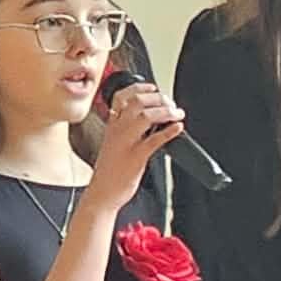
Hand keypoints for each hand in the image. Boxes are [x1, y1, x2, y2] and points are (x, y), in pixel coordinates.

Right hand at [86, 79, 184, 212]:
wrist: (102, 193)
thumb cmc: (110, 171)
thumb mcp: (114, 144)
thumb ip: (128, 131)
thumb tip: (152, 123)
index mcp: (112, 126)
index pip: (121, 97)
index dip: (139, 88)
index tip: (153, 88)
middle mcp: (117, 130)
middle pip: (136, 102)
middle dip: (157, 98)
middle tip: (171, 103)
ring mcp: (126, 143)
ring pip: (145, 116)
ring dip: (165, 111)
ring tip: (177, 113)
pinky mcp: (136, 158)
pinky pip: (154, 140)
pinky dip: (169, 132)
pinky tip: (178, 128)